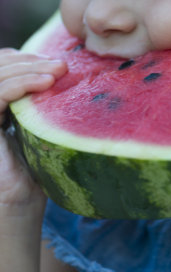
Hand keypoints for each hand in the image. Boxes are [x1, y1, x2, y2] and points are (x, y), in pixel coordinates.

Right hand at [0, 49, 66, 214]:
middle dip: (29, 60)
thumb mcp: (40, 130)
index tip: (56, 63)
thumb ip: (41, 103)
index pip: (0, 67)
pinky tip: (46, 83)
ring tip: (59, 71)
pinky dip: (21, 83)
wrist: (18, 213)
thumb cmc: (34, 177)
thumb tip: (63, 71)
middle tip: (61, 64)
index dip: (23, 58)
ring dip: (28, 68)